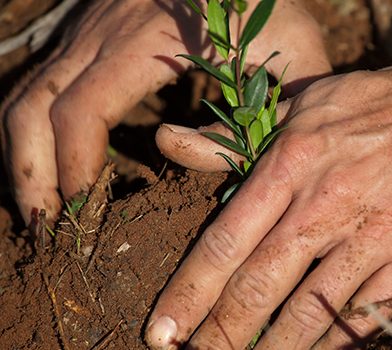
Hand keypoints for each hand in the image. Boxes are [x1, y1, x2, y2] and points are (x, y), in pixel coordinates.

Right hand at [0, 0, 329, 223]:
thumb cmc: (273, 3)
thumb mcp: (291, 50)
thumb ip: (266, 110)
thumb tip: (187, 154)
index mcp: (148, 41)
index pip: (84, 110)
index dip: (76, 168)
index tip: (88, 214)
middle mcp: (104, 32)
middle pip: (36, 106)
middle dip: (33, 174)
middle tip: (50, 229)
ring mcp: (88, 29)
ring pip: (26, 92)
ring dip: (23, 153)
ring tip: (41, 206)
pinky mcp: (88, 32)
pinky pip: (40, 81)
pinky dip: (33, 127)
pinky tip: (50, 161)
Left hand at [148, 57, 391, 348]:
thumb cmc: (388, 102)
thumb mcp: (309, 101)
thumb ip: (238, 135)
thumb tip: (172, 145)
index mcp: (293, 162)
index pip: (226, 241)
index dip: (188, 293)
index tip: (162, 330)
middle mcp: (326, 204)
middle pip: (258, 286)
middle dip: (218, 335)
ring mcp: (374, 235)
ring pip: (309, 310)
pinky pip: (366, 314)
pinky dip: (335, 342)